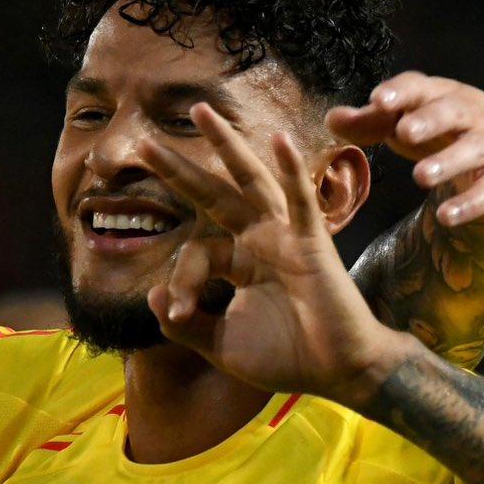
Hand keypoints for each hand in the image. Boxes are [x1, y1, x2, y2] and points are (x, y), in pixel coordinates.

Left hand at [138, 104, 416, 403]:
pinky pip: (300, 202)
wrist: (338, 372)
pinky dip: (291, 171)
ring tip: (201, 112)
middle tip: (145, 145)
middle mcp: (259, 240)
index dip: (181, 281)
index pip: (195, 252)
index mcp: (238, 261)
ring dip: (226, 145)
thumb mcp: (220, 344)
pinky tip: (279, 140)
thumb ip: (183, 324)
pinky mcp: (313, 243)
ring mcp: (285, 237)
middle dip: (180, 169)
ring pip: (250, 181)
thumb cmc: (287, 357)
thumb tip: (152, 295)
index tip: (181, 312)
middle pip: (213, 194)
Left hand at [325, 71, 483, 226]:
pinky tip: (446, 217)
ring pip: (474, 149)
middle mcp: (475, 112)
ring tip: (420, 176)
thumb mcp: (403, 127)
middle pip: (454, 111)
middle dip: (430, 120)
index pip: (421, 86)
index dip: (401, 92)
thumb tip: (332, 119)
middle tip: (403, 132)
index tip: (378, 99)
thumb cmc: (438, 136)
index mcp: (443, 94)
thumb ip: (368, 123)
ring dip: (448, 162)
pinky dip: (469, 204)